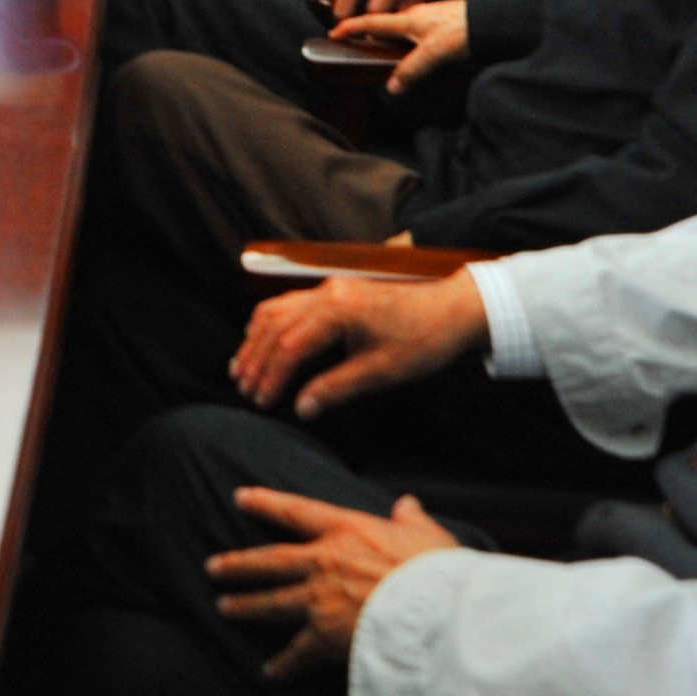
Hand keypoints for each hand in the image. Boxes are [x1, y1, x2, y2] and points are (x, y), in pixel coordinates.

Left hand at [207, 486, 464, 677]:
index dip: (266, 503)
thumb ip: (411, 518)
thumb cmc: (436, 570)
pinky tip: (269, 672)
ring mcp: (320, 599)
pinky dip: (283, 664)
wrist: (438, 613)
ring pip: (271, 602)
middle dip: (239, 564)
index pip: (296, 511)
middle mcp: (324, 561)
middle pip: (270, 561)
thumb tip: (407, 504)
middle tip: (213, 567)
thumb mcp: (427, 534)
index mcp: (347, 530)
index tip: (240, 497)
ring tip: (224, 607)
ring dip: (246, 606)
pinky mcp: (325, 637)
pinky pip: (297, 653)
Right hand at [230, 267, 491, 418]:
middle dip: (255, 358)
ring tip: (242, 367)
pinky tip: (263, 339)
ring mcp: (329, 287)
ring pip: (276, 309)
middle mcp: (327, 292)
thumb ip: (336, 388)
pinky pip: (289, 301)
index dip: (271, 375)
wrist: (453, 307)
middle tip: (244, 389)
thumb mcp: (381, 372)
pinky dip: (270, 322)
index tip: (261, 401)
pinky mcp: (335, 290)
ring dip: (256, 339)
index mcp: (337, 311)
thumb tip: (302, 408)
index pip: (289, 345)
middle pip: (274, 324)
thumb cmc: (423, 340)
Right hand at [335, 0, 468, 91]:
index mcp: (408, 20)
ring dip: (386, 37)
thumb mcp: (434, 52)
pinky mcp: (440, 24)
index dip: (351, 28)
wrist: (492, 20)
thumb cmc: (463, 30)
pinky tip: (412, 50)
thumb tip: (391, 86)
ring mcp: (428, 19)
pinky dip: (404, 40)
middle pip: (383, 23)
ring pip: (400, 27)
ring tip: (381, 51)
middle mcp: (415, 17)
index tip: (334, 32)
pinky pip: (414, 31)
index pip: (371, 22)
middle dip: (366, 32)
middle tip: (354, 43)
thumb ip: (412, 69)